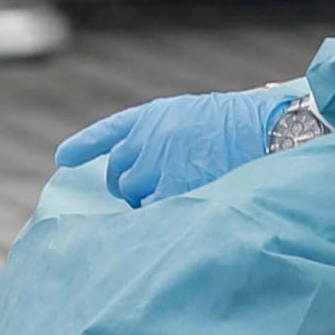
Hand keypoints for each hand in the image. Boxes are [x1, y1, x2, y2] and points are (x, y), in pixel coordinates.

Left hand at [57, 87, 291, 207]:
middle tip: (147, 195)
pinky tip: (171, 221)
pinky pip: (151, 211)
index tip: (65, 157)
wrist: (270, 129)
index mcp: (154, 114)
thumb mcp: (202, 114)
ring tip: (174, 202)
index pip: (108, 131)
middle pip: (117, 171)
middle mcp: (147, 138)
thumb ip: (173, 132)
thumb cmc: (247, 122)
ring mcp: (156, 164)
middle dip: (128, 184)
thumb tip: (152, 157)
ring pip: (132, 193)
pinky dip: (157, 219)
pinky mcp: (171, 189)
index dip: (85, 145)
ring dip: (146, 202)